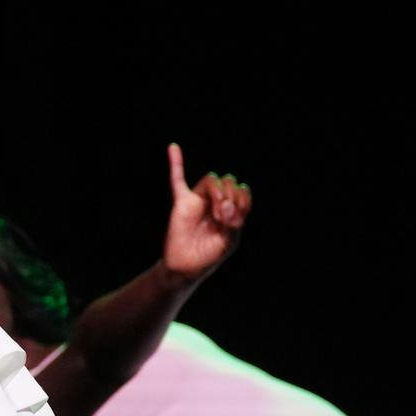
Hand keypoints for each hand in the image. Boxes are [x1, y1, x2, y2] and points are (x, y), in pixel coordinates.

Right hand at [163, 143, 250, 282]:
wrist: (185, 267)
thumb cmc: (209, 256)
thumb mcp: (230, 241)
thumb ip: (233, 221)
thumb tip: (225, 204)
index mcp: (231, 211)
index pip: (242, 193)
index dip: (242, 200)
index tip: (235, 218)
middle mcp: (216, 202)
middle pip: (228, 183)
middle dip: (230, 196)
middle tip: (224, 216)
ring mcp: (198, 201)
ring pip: (210, 180)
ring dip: (218, 193)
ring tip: (216, 212)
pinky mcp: (182, 203)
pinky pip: (177, 179)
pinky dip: (175, 162)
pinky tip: (173, 148)